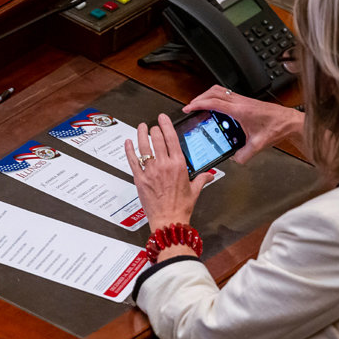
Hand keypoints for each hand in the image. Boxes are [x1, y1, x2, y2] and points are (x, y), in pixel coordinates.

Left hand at [125, 113, 213, 231]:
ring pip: (144, 146)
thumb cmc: (181, 207)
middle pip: (156, 139)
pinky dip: (129, 150)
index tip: (162, 118)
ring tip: (141, 127)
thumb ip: (202, 179)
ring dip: (141, 134)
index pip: (171, 138)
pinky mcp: (140, 179)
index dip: (165, 124)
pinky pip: (133, 160)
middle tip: (153, 127)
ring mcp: (150, 171)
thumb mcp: (195, 190)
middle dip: (154, 129)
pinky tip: (128, 143)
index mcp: (178, 165)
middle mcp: (164, 165)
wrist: (168, 220)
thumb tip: (209, 175)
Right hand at [183, 85, 305, 163]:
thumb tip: (235, 159)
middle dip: (199, 97)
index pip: (214, 102)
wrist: (289, 121)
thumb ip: (244, 155)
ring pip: (219, 91)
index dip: (199, 104)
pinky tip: (215, 108)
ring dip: (207, 96)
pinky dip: (216, 98)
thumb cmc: (277, 128)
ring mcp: (243, 100)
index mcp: (240, 110)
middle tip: (191, 106)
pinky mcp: (246, 101)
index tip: (189, 107)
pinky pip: (226, 95)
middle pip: (214, 92)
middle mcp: (241, 102)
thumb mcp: (258, 145)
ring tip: (200, 104)